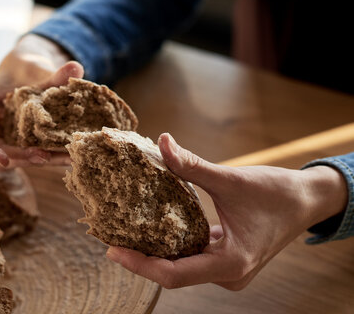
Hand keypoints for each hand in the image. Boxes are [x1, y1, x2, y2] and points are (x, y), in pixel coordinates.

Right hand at [0, 34, 83, 167]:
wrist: (30, 72)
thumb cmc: (22, 68)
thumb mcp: (33, 69)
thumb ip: (52, 74)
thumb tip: (77, 67)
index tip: (2, 161)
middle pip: (0, 155)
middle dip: (23, 158)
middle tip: (44, 157)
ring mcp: (8, 142)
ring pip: (22, 158)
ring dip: (44, 160)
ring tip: (67, 158)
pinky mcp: (26, 146)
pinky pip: (37, 153)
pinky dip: (53, 155)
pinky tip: (72, 155)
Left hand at [106, 133, 347, 289]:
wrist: (308, 200)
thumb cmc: (277, 192)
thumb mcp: (231, 179)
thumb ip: (193, 165)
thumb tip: (161, 142)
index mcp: (230, 264)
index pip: (173, 275)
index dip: (140, 265)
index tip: (112, 250)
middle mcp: (227, 274)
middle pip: (173, 273)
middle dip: (141, 258)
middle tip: (110, 238)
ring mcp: (227, 269)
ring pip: (182, 265)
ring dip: (155, 251)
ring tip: (123, 232)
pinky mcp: (226, 258)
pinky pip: (192, 256)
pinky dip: (172, 244)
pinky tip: (152, 227)